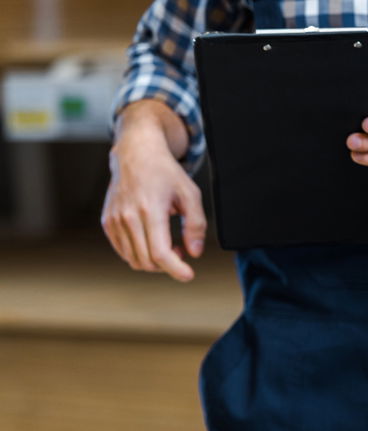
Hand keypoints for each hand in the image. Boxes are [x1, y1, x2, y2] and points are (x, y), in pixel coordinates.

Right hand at [101, 102, 203, 281]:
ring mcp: (114, 220)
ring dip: (154, 261)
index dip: (176, 269)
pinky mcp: (107, 222)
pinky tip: (152, 240)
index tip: (188, 275)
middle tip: (181, 251)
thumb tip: (194, 253)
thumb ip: (196, 224)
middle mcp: (128, 217)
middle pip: (147, 261)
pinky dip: (139, 254)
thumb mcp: (191, 194)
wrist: (135, 155)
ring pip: (134, 259)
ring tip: (168, 243)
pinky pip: (123, 251)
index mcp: (150, 210)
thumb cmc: (166, 173)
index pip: (160, 253)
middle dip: (168, 265)